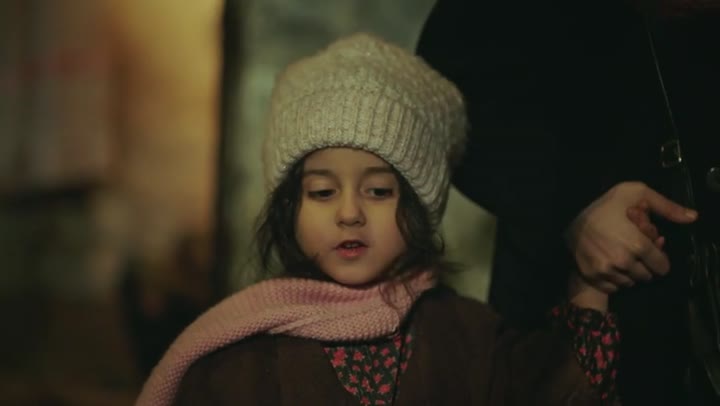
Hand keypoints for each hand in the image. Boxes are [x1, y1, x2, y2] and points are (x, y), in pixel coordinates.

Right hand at [566, 181, 696, 292]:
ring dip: (630, 273)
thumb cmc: (605, 205)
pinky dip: (615, 279)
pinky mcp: (594, 278)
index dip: (658, 257)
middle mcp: (624, 263)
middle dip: (644, 265)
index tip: (648, 247)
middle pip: (648, 276)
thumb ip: (666, 207)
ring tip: (619, 255)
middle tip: (632, 250)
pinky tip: (608, 263)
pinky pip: (615, 287)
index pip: (663, 267)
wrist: (567, 218)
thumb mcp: (635, 193)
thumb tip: (693, 218)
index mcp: (637, 245)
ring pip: (632, 283)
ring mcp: (607, 272)